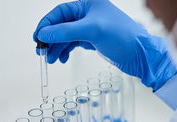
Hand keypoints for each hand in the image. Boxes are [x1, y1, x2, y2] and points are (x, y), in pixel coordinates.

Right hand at [33, 0, 176, 89]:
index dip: (46, 25)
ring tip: (51, 60)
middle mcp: (87, 13)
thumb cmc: (121, 37)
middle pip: (61, 25)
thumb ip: (66, 32)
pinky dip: (66, 51)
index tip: (37, 39)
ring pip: (66, 36)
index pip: (59, 12)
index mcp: (87, 4)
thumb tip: (43, 34)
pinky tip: (62, 59)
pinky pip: (74, 43)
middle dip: (50, 39)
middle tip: (41, 53)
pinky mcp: (93, 40)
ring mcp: (90, 27)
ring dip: (57, 48)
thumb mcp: (92, 31)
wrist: (140, 55)